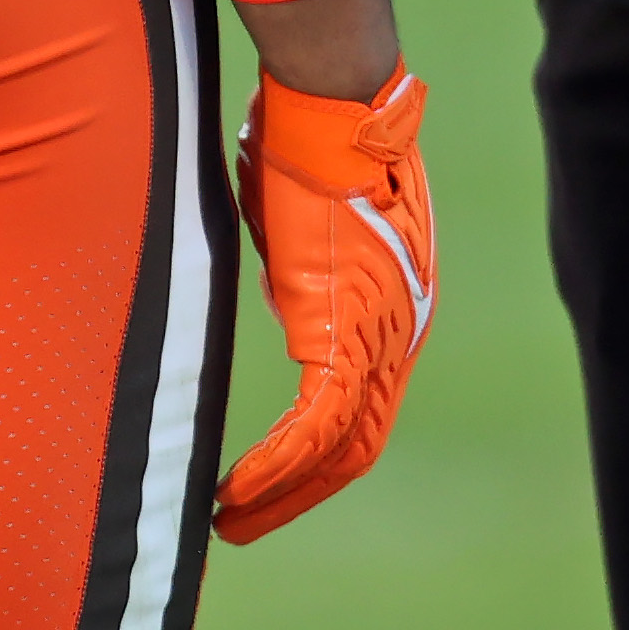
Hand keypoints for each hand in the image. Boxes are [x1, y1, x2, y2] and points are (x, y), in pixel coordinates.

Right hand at [216, 68, 437, 544]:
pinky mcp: (341, 329)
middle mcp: (398, 332)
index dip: (320, 455)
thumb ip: (303, 274)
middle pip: (358, 444)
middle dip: (301, 493)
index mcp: (394, 310)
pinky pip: (316, 422)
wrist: (330, 107)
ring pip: (340, 446)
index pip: (366, 408)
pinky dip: (278, 464)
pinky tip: (238, 488)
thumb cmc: (307, 145)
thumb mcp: (306, 227)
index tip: (274, 481)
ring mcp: (377, 334)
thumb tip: (283, 288)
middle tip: (244, 522)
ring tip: (230, 520)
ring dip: (282, 492)